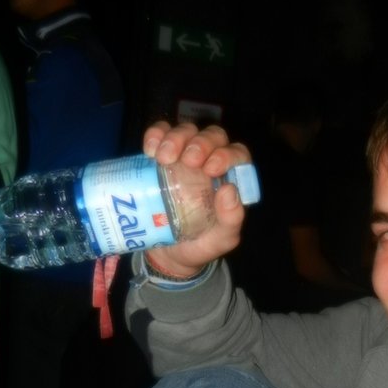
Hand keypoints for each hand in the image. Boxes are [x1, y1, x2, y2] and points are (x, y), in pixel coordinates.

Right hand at [142, 121, 252, 276]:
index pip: (237, 154)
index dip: (227, 154)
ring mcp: (184, 157)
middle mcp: (209, 162)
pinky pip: (160, 135)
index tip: (211, 168)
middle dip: (201, 143)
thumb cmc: (200, 244)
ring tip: (163, 158)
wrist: (167, 255)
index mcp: (229, 179)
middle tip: (187, 161)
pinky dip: (155, 135)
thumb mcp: (221, 239)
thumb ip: (231, 220)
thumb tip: (229, 190)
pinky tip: (150, 150)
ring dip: (176, 137)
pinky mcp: (160, 158)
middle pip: (212, 136)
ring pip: (187, 131)